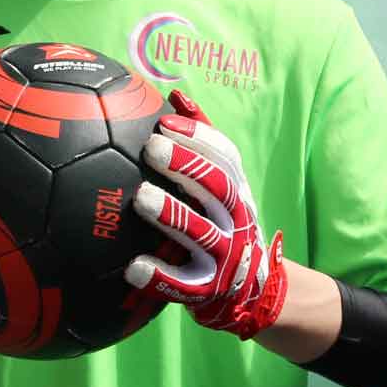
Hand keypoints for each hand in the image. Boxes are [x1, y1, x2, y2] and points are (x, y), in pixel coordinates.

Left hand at [123, 91, 288, 339]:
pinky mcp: (208, 291)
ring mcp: (225, 257)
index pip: (226, 158)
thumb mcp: (223, 185)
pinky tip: (132, 267)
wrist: (254, 292)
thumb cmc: (223, 224)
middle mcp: (237, 221)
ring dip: (172, 215)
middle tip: (152, 147)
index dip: (199, 136)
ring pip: (201, 234)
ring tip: (141, 197)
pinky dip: (160, 277)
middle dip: (187, 166)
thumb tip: (176, 94)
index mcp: (238, 192)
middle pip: (218, 189)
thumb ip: (203, 143)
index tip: (166, 120)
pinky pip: (184, 286)